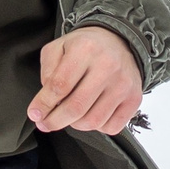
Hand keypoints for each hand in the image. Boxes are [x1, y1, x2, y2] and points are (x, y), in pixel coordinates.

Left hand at [28, 25, 143, 134]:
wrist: (119, 41)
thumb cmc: (85, 47)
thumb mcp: (59, 47)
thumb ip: (48, 70)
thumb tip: (46, 100)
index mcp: (85, 49)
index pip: (60, 85)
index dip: (44, 104)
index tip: (34, 114)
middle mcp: (107, 66)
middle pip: (76, 107)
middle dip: (55, 121)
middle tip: (45, 124)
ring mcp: (123, 84)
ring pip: (93, 121)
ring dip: (75, 124)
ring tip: (69, 116)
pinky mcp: (134, 98)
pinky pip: (112, 126)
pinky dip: (97, 127)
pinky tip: (90, 114)